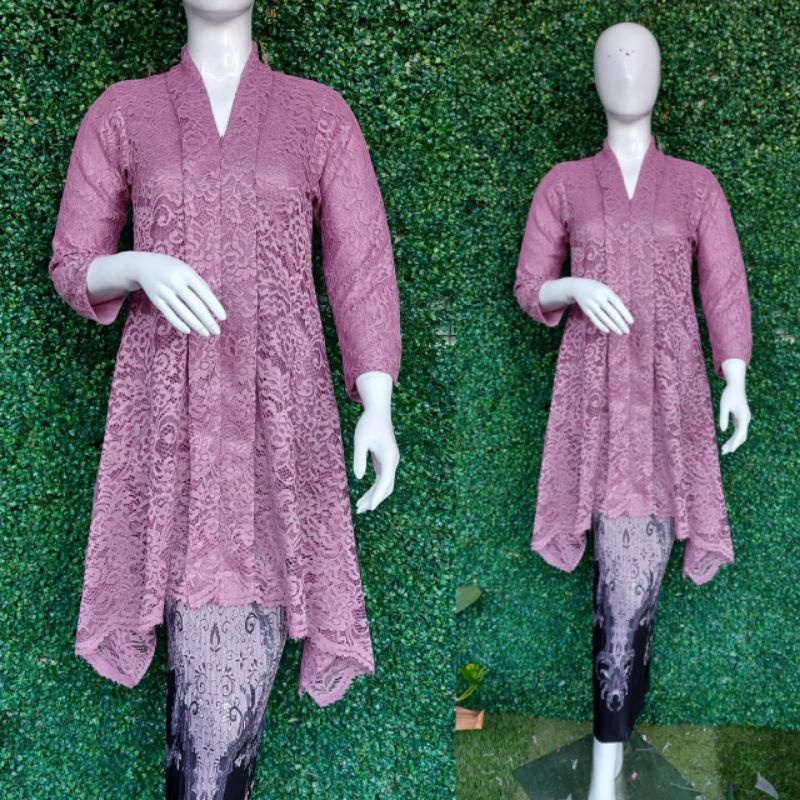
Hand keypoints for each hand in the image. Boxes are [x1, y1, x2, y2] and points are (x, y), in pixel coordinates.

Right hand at [119, 251, 225, 335]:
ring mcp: (164, 292)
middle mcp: (174, 282)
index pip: (204, 292)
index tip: (223, 318)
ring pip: (182, 312)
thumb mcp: (186, 270)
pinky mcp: (156, 300)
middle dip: (207, 320)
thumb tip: (214, 304)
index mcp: (186, 273)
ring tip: (206, 334)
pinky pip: (169, 315)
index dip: (215, 306)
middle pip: (195, 305)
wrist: (143, 265)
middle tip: (217, 331)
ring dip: (196, 325)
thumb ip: (200, 284)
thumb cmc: (173, 269)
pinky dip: (179, 324)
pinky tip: (188, 331)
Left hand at [352, 372, 398, 512]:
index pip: (385, 480)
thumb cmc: (368, 424)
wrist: (378, 412)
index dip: (378, 495)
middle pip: (387, 486)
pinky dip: (374, 489)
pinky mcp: (386, 461)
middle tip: (360, 510)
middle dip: (375, 499)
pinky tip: (365, 496)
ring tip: (360, 507)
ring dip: (374, 496)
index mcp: (389, 456)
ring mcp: (391, 462)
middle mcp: (393, 461)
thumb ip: (359, 458)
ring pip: (385, 484)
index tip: (370, 507)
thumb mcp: (360, 440)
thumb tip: (359, 478)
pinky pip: (382, 479)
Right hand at [561, 277, 633, 334]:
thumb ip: (615, 299)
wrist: (579, 287)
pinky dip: (601, 326)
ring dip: (613, 327)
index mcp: (607, 292)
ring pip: (604, 318)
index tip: (631, 322)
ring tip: (620, 333)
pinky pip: (595, 320)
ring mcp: (592, 305)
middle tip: (627, 331)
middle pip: (612, 313)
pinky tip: (608, 331)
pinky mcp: (586, 310)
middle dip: (620, 323)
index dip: (625, 314)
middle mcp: (599, 298)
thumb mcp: (607, 290)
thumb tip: (624, 314)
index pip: (618, 305)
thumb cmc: (598, 289)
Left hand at [719, 358, 750, 453]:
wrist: (736, 386)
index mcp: (744, 416)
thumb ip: (724, 417)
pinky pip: (739, 431)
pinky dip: (734, 437)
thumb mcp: (724, 405)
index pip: (741, 432)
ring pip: (740, 434)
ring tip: (724, 450)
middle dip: (734, 444)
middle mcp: (746, 419)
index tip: (731, 450)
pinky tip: (728, 443)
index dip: (736, 442)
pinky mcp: (741, 418)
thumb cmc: (729, 394)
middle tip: (724, 452)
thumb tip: (723, 430)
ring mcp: (744, 419)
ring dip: (733, 442)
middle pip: (741, 435)